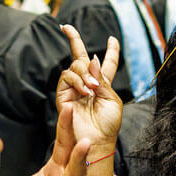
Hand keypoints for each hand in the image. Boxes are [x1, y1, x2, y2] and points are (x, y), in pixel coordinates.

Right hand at [56, 25, 122, 151]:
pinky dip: (77, 81)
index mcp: (103, 85)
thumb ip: (102, 79)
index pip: (107, 64)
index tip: (112, 38)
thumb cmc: (108, 125)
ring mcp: (73, 88)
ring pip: (74, 66)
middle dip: (74, 38)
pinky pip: (66, 77)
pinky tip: (85, 92)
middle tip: (72, 34)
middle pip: (81, 56)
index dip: (111, 50)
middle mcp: (87, 84)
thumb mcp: (112, 99)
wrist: (97, 141)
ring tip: (92, 89)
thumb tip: (92, 59)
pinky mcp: (63, 94)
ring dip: (84, 74)